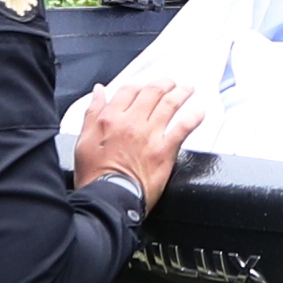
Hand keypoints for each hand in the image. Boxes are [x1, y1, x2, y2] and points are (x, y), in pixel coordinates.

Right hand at [73, 75, 207, 210]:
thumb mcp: (83, 141)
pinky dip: (194, 117)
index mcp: (110, 118)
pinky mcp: (164, 150)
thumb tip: (99, 92)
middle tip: (171, 83)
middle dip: (164, 83)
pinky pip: (183, 127)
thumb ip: (92, 113)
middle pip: (152, 92)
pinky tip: (199, 112)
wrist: (108, 198)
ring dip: (181, 93)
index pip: (128, 90)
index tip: (143, 88)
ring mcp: (149, 135)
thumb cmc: (95, 176)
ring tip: (188, 89)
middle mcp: (131, 123)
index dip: (138, 85)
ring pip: (169, 104)